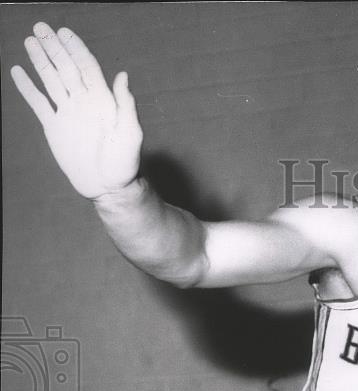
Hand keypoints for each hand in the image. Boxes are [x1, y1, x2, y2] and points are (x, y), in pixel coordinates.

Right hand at [10, 22, 142, 199]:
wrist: (109, 188)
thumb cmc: (124, 163)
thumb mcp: (130, 133)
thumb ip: (126, 104)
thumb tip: (122, 74)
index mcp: (102, 100)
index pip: (86, 66)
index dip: (75, 48)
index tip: (63, 32)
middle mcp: (83, 102)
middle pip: (65, 67)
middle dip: (53, 47)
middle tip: (39, 27)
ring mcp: (68, 113)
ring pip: (51, 80)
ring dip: (40, 61)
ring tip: (29, 41)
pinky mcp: (54, 127)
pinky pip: (38, 103)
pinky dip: (28, 88)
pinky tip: (18, 72)